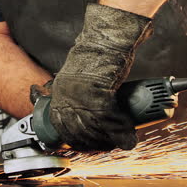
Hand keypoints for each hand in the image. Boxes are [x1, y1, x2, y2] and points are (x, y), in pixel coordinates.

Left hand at [49, 4, 151, 150]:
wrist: (106, 40)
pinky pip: (109, 122)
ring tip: (121, 141)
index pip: (60, 125)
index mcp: (59, 91)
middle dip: (92, 143)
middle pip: (77, 132)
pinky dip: (120, 131)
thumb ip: (79, 93)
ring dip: (108, 140)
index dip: (74, 139)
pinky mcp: (98, 96)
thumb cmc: (97, 54)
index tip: (85, 145)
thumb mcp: (79, 75)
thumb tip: (88, 112)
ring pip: (93, 130)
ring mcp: (81, 97)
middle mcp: (66, 96)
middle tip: (106, 146)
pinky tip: (127, 135)